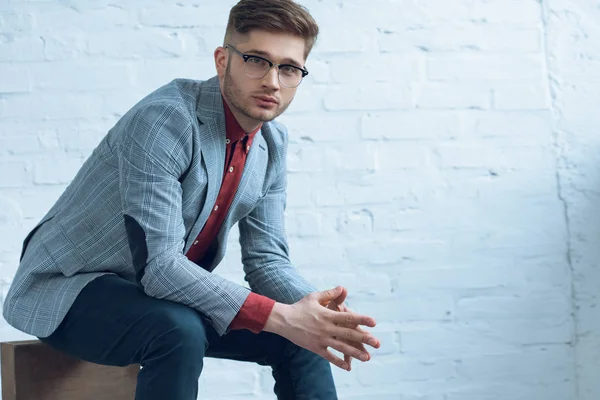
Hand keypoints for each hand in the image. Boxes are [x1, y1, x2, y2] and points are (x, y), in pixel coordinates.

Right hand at [264, 286, 379, 370]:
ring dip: (355, 353)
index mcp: (328, 314)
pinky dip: (338, 362)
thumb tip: (343, 288)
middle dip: (364, 338)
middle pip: (348, 333)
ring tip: (367, 357)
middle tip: (377, 343)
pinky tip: (348, 367)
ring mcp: (321, 339)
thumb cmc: (299, 307)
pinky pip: (329, 356)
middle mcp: (326, 327)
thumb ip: (329, 294)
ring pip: (341, 347)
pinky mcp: (315, 347)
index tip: (374, 322)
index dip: (362, 319)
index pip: (348, 317)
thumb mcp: (314, 297)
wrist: (283, 320)